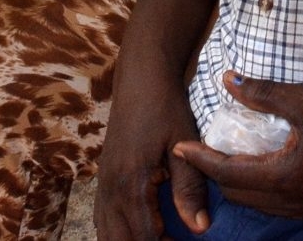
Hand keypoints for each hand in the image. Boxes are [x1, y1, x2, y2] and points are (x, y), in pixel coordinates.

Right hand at [95, 62, 201, 240]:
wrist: (141, 77)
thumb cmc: (166, 106)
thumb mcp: (184, 143)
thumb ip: (189, 187)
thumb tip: (201, 229)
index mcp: (131, 184)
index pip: (143, 238)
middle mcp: (110, 190)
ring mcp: (103, 185)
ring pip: (106, 233)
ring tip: (160, 237)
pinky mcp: (102, 179)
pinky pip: (102, 219)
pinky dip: (118, 231)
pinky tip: (140, 228)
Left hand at [171, 74, 302, 222]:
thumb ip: (263, 94)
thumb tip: (227, 81)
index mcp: (286, 177)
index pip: (229, 174)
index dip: (202, 160)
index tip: (179, 146)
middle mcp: (295, 202)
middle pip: (240, 195)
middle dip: (216, 174)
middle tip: (200, 152)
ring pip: (260, 204)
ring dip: (239, 184)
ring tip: (226, 159)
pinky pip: (279, 204)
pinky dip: (262, 188)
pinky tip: (263, 169)